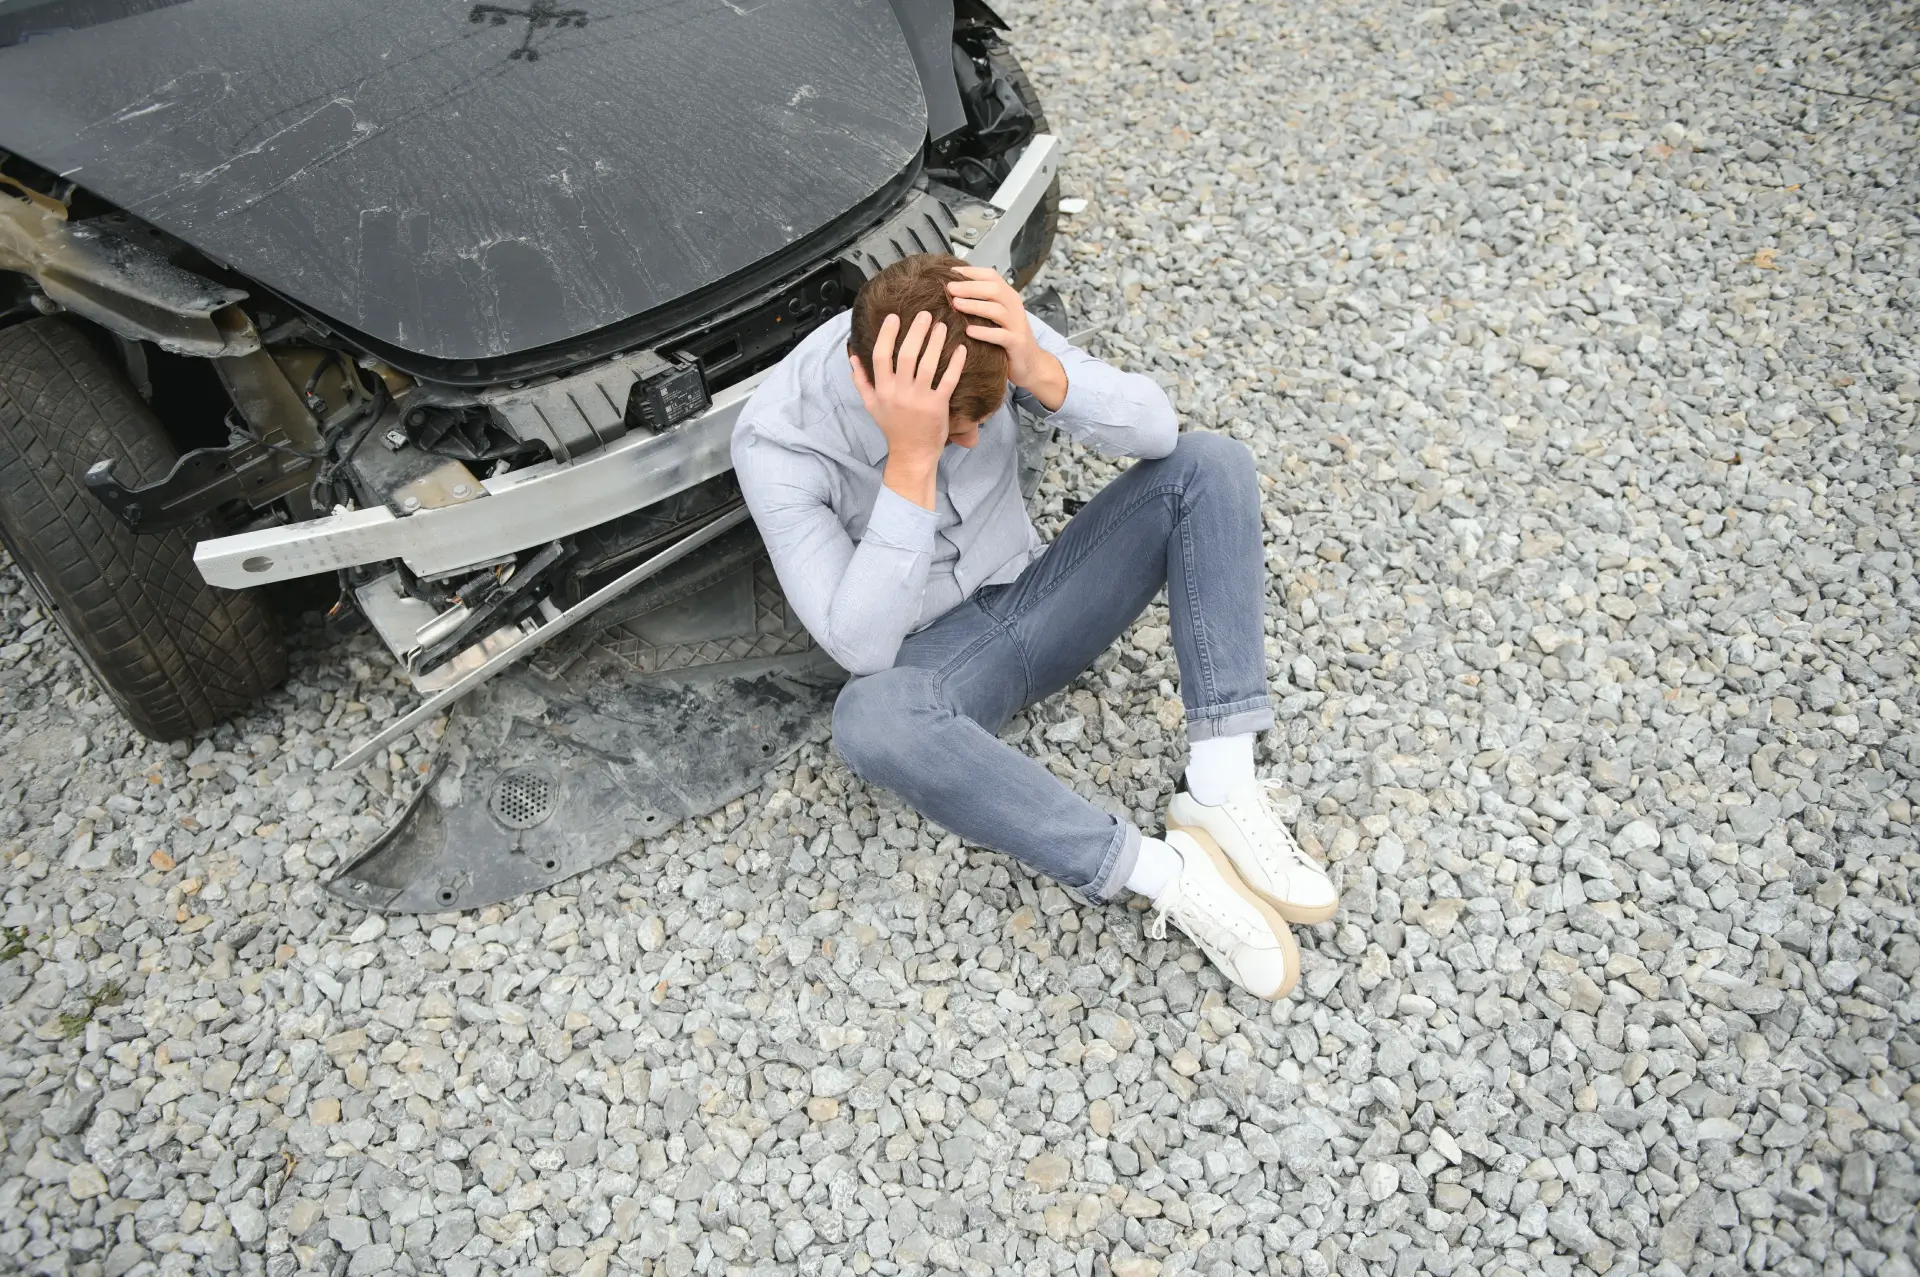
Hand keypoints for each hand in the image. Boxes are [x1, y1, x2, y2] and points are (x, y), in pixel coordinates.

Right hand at [850, 311, 964, 508]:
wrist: (912, 454)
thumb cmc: (893, 428)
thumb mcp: (872, 406)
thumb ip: (861, 381)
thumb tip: (852, 357)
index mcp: (882, 390)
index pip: (881, 356)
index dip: (887, 334)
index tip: (894, 317)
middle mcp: (899, 393)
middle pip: (906, 355)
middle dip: (916, 331)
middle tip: (925, 314)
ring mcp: (919, 400)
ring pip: (928, 364)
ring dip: (935, 342)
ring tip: (941, 326)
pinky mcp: (938, 406)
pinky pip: (948, 381)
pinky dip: (955, 364)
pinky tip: (960, 349)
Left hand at [946, 265, 1067, 410]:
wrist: (1030, 363)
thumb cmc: (1006, 337)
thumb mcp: (995, 316)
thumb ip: (981, 302)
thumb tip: (952, 290)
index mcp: (1008, 296)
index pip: (991, 275)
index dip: (970, 272)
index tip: (950, 272)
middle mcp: (1014, 307)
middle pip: (993, 289)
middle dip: (969, 287)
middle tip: (949, 288)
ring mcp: (1016, 325)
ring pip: (996, 310)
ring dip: (974, 306)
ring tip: (955, 304)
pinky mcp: (1016, 343)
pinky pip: (1000, 336)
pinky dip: (984, 332)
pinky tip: (968, 331)